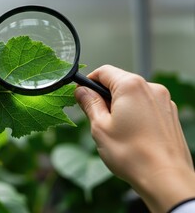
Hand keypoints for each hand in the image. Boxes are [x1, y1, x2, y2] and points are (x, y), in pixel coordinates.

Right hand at [75, 65, 194, 212]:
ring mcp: (163, 101)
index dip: (89, 81)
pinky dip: (134, 114)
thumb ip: (89, 104)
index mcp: (131, 86)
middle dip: (104, 96)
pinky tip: (131, 135)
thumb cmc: (132, 155)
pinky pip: (145, 106)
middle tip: (96, 118)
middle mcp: (150, 88)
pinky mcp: (169, 114)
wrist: (166, 179)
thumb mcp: (100, 127)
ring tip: (115, 131)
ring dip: (119, 106)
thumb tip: (82, 91)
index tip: (82, 94)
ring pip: (132, 95)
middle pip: (119, 82)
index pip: (104, 71)